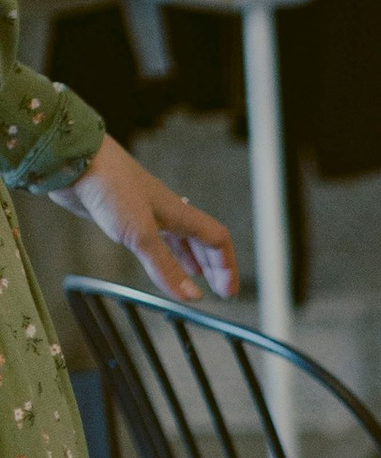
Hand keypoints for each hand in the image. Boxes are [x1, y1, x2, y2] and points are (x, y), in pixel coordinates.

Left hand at [51, 135, 236, 301]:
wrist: (76, 161)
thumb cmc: (111, 185)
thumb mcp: (142, 234)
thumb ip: (166, 267)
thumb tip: (190, 296)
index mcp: (180, 213)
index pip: (217, 240)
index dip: (226, 266)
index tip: (228, 291)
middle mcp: (168, 212)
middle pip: (202, 241)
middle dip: (213, 266)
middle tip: (218, 289)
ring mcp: (147, 213)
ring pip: (179, 240)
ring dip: (191, 260)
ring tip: (195, 279)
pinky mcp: (125, 216)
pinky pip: (155, 240)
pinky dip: (164, 255)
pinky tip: (158, 261)